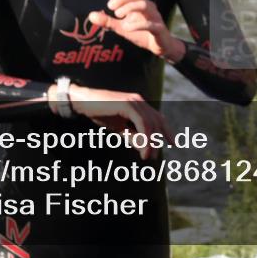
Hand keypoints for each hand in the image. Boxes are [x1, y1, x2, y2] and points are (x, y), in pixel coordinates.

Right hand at [48, 83, 171, 159]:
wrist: (83, 102)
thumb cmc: (100, 113)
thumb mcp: (120, 128)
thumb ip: (133, 137)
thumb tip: (146, 150)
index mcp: (139, 104)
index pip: (158, 117)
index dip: (166, 130)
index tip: (173, 143)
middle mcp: (139, 101)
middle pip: (156, 121)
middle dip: (158, 140)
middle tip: (153, 157)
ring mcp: (134, 101)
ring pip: (150, 123)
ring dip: (151, 142)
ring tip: (147, 157)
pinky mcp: (128, 104)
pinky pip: (141, 123)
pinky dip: (145, 137)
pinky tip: (144, 149)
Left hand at [88, 0, 184, 61]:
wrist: (160, 46)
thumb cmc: (141, 33)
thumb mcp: (122, 27)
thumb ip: (108, 21)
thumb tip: (90, 16)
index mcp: (139, 4)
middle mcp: (148, 7)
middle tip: (111, 7)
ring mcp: (155, 17)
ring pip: (144, 5)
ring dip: (129, 8)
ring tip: (118, 16)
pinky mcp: (159, 29)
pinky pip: (150, 24)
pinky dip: (137, 25)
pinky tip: (126, 28)